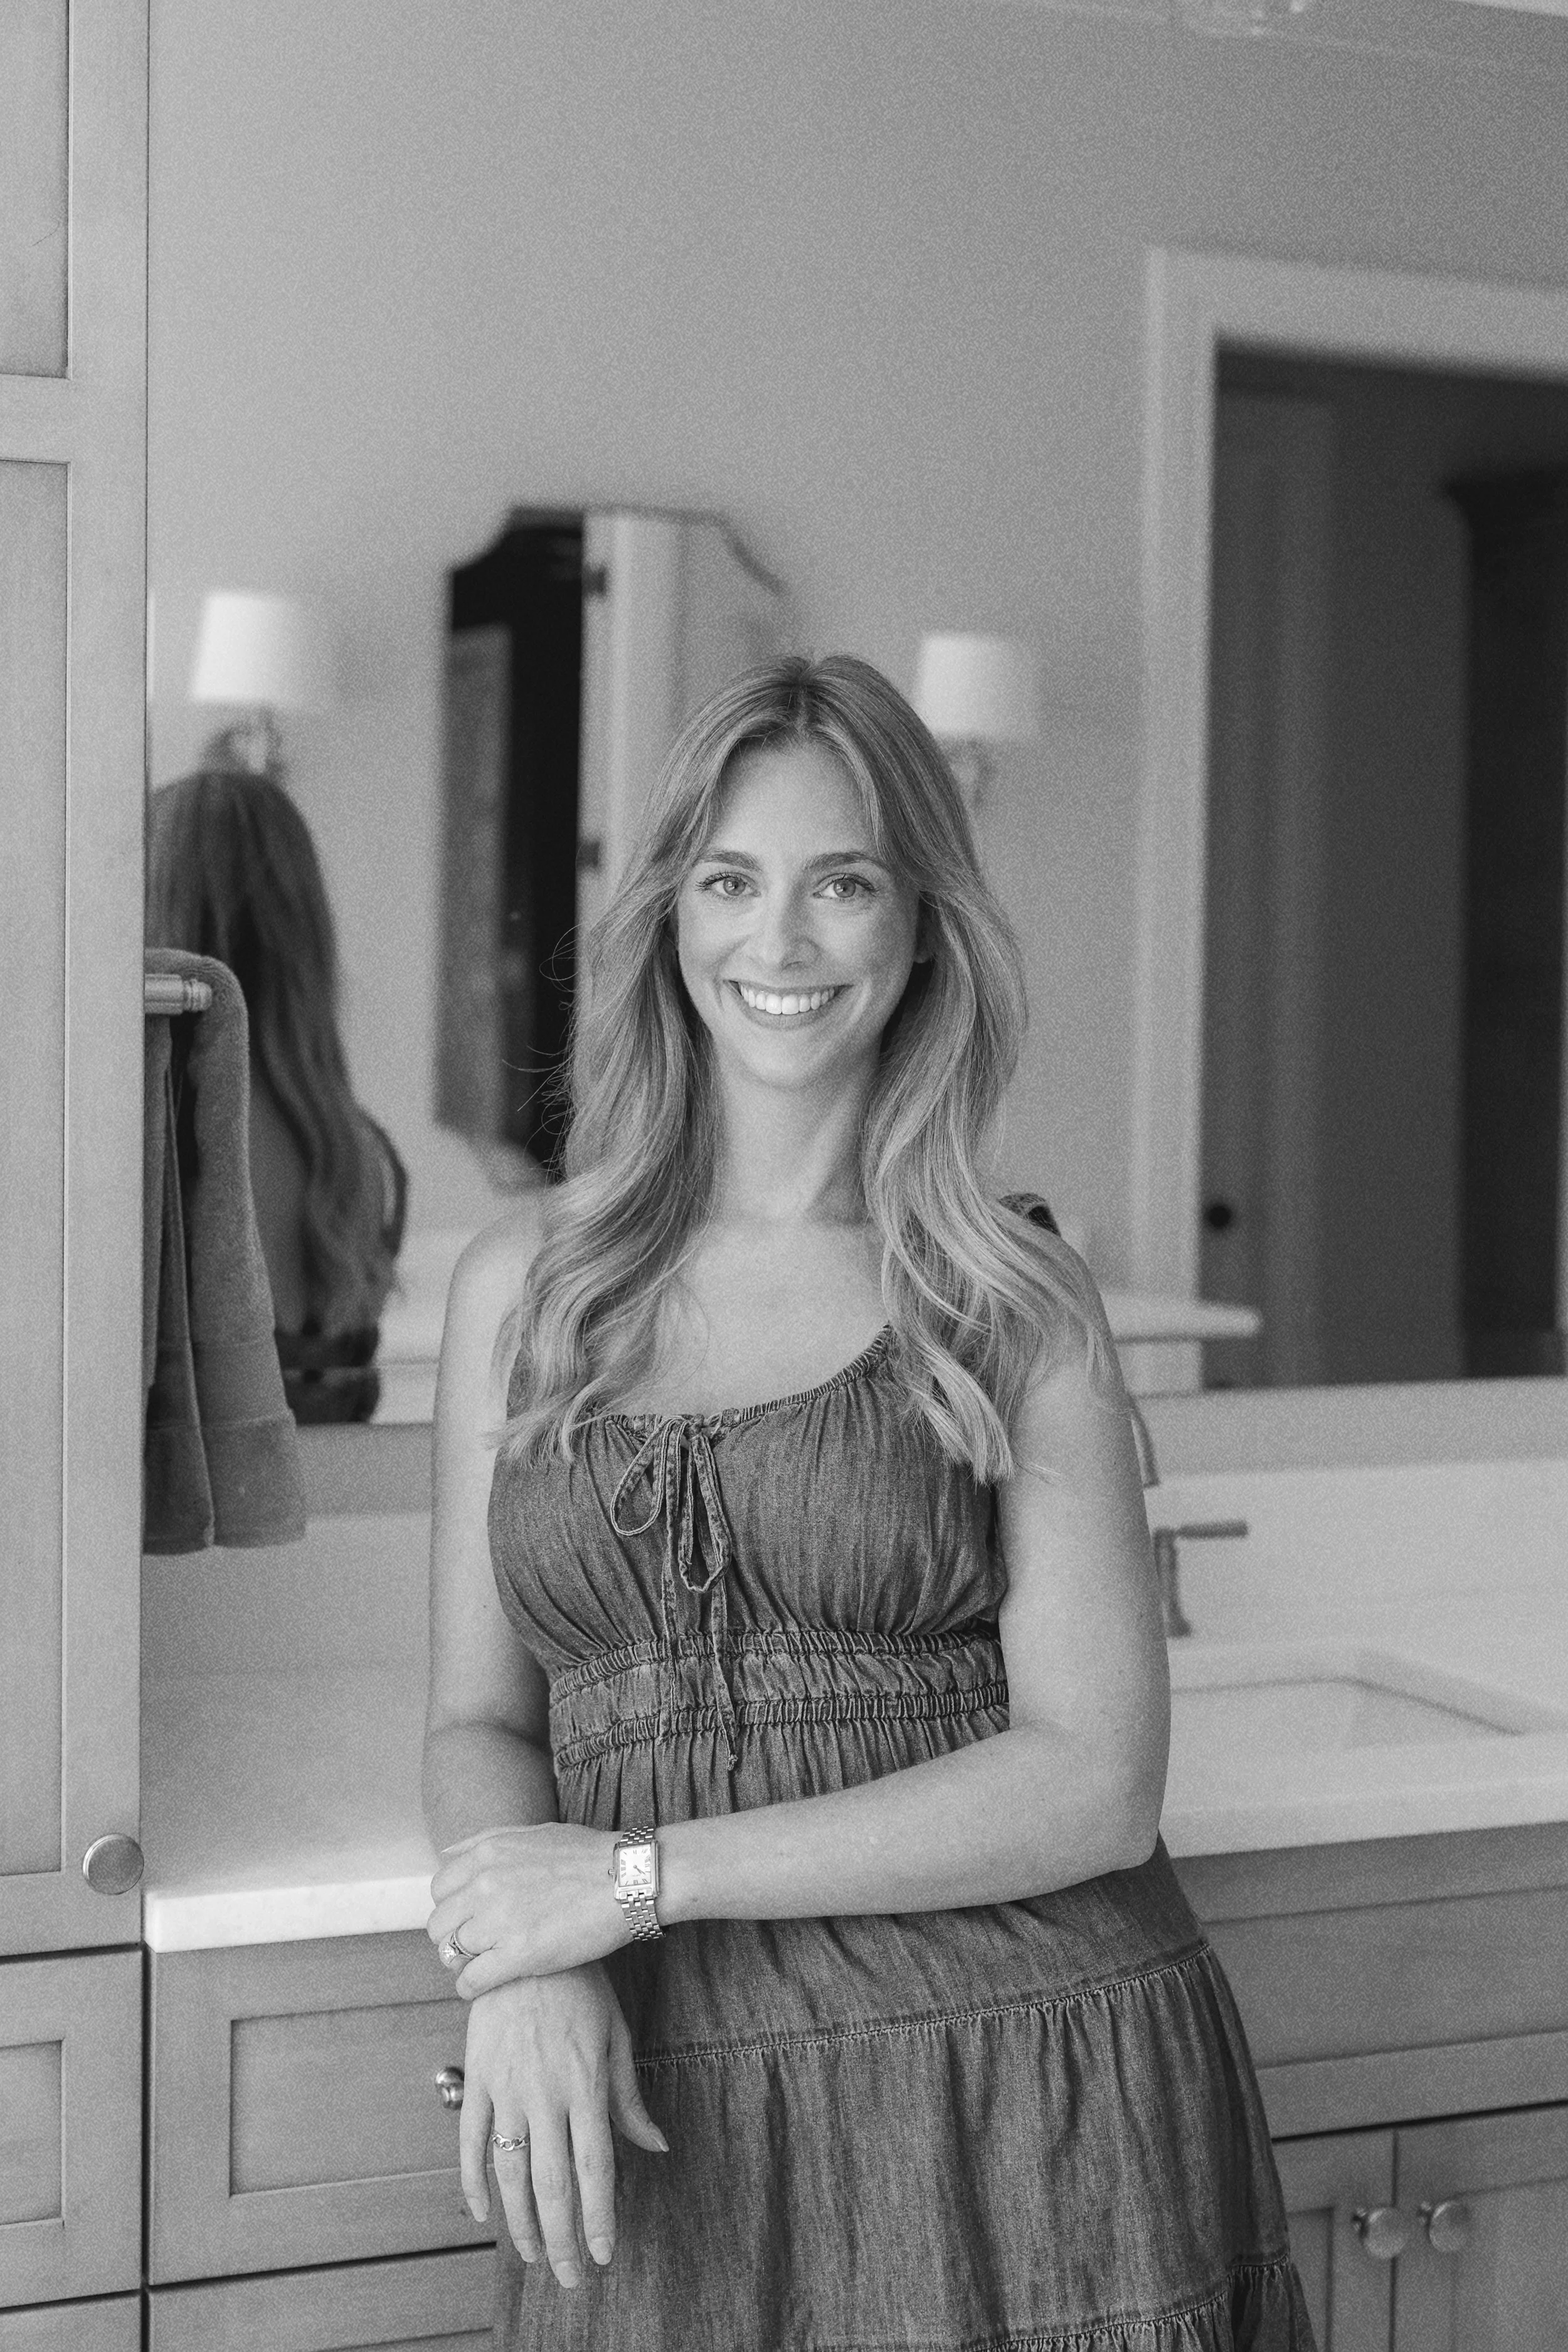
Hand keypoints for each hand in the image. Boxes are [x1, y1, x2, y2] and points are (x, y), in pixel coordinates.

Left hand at [428, 1822, 628, 1995]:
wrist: (628, 1879)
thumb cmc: (588, 1855)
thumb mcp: (532, 1832)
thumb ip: (485, 1841)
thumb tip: (447, 1854)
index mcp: (487, 1854)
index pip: (439, 1889)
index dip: (452, 1908)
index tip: (466, 1918)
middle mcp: (485, 1885)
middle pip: (440, 1924)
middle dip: (452, 1938)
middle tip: (473, 1946)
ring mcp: (500, 1920)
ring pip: (452, 1954)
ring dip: (463, 1963)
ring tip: (482, 1965)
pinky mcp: (519, 1955)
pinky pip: (471, 1981)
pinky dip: (470, 1988)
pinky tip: (484, 1986)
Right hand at [459, 1966, 668, 2287]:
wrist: (528, 1942)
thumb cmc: (582, 1988)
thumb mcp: (617, 2036)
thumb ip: (629, 2097)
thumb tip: (657, 2146)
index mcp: (585, 2086)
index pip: (594, 2169)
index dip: (599, 2218)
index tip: (604, 2255)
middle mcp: (545, 2095)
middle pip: (553, 2184)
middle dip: (562, 2238)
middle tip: (571, 2276)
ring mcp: (507, 2088)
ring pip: (511, 2173)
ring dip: (521, 2222)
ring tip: (533, 2256)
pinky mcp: (479, 2078)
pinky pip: (470, 2140)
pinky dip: (473, 2181)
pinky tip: (485, 2212)